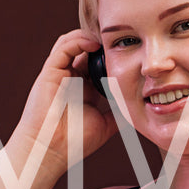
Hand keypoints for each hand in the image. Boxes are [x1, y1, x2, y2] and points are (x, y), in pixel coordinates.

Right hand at [7, 29, 117, 177]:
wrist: (50, 151)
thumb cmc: (74, 142)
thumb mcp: (106, 124)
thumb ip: (119, 112)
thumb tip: (139, 107)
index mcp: (83, 88)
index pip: (97, 62)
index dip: (111, 54)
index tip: (131, 52)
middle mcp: (71, 78)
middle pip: (86, 49)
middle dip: (103, 41)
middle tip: (123, 39)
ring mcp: (59, 74)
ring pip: (73, 43)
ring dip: (91, 36)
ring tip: (109, 37)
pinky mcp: (49, 72)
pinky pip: (63, 47)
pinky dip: (78, 40)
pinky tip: (94, 43)